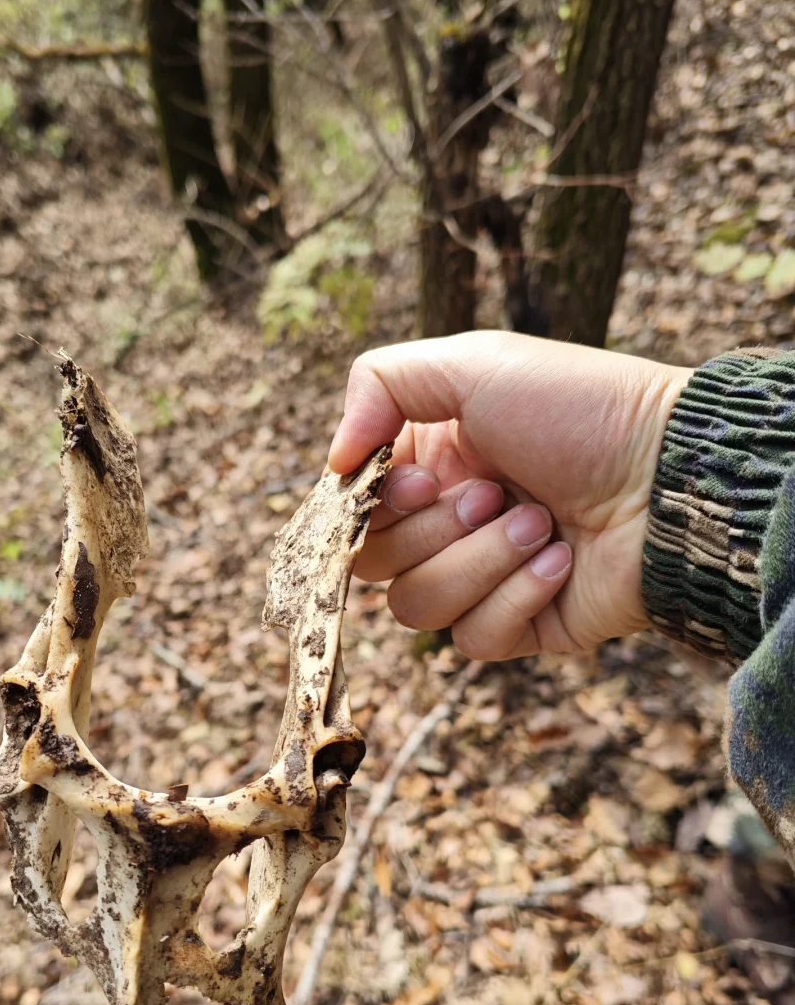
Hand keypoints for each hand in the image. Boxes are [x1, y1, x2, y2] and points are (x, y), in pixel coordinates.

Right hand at [330, 330, 691, 658]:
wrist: (670, 474)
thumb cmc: (578, 411)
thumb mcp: (473, 363)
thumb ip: (380, 385)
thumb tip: (333, 463)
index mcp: (430, 463)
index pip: (354, 512)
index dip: (375, 506)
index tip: (424, 477)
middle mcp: (449, 524)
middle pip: (376, 565)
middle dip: (438, 529)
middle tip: (498, 492)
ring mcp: (483, 579)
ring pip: (418, 610)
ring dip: (481, 561)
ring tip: (541, 524)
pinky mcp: (521, 627)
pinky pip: (475, 641)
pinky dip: (517, 597)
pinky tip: (561, 560)